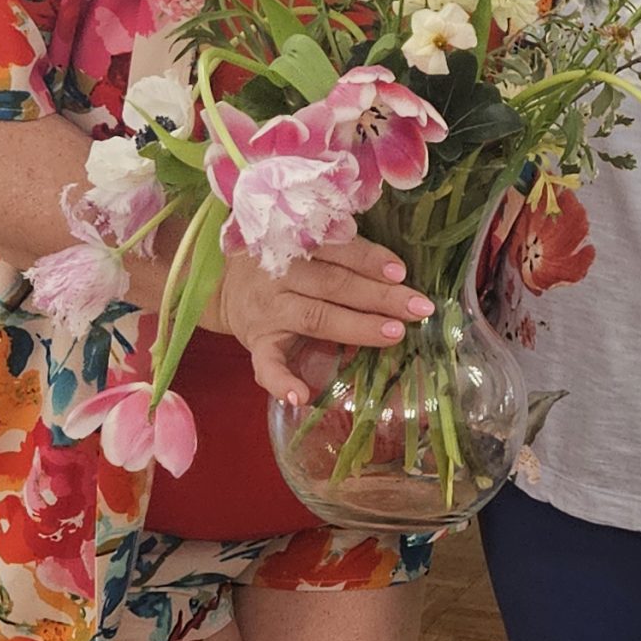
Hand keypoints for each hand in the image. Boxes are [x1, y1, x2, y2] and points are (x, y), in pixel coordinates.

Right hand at [210, 236, 433, 408]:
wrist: (223, 287)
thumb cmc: (281, 264)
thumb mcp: (303, 247)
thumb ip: (339, 255)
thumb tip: (396, 272)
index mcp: (295, 245)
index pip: (339, 250)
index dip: (370, 260)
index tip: (402, 273)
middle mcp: (281, 276)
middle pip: (336, 284)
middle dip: (380, 296)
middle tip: (418, 307)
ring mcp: (269, 312)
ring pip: (316, 317)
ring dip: (356, 327)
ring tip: (392, 334)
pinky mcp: (257, 344)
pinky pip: (267, 365)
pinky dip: (282, 382)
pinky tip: (304, 396)